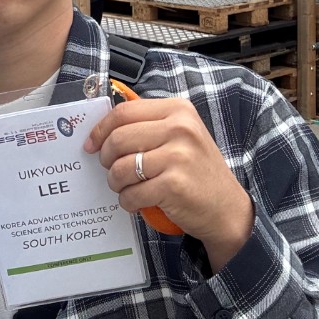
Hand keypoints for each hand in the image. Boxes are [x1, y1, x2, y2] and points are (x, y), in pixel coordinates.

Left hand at [85, 97, 254, 268]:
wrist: (227, 208)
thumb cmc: (196, 171)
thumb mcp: (181, 136)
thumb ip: (148, 126)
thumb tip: (102, 129)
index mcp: (179, 110)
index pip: (124, 112)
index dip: (100, 129)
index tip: (91, 144)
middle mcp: (180, 128)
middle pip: (118, 139)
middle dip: (106, 159)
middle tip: (112, 170)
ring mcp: (179, 156)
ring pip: (121, 168)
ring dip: (116, 183)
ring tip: (127, 187)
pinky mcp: (174, 185)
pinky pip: (132, 193)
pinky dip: (128, 201)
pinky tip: (138, 201)